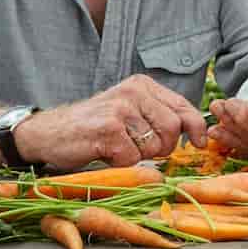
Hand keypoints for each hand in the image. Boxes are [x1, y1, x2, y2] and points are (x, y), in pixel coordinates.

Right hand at [17, 75, 206, 169]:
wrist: (48, 132)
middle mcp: (134, 92)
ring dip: (138, 156)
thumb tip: (198, 133)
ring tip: (118, 147)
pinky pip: (132, 158)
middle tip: (138, 148)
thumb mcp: (129, 112)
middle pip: (173, 129)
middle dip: (163, 148)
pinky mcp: (108, 129)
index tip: (199, 142)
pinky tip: (104, 152)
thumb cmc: (93, 127)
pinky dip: (120, 163)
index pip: (183, 106)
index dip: (196, 127)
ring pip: (154, 146)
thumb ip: (159, 117)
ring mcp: (121, 109)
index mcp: (143, 85)